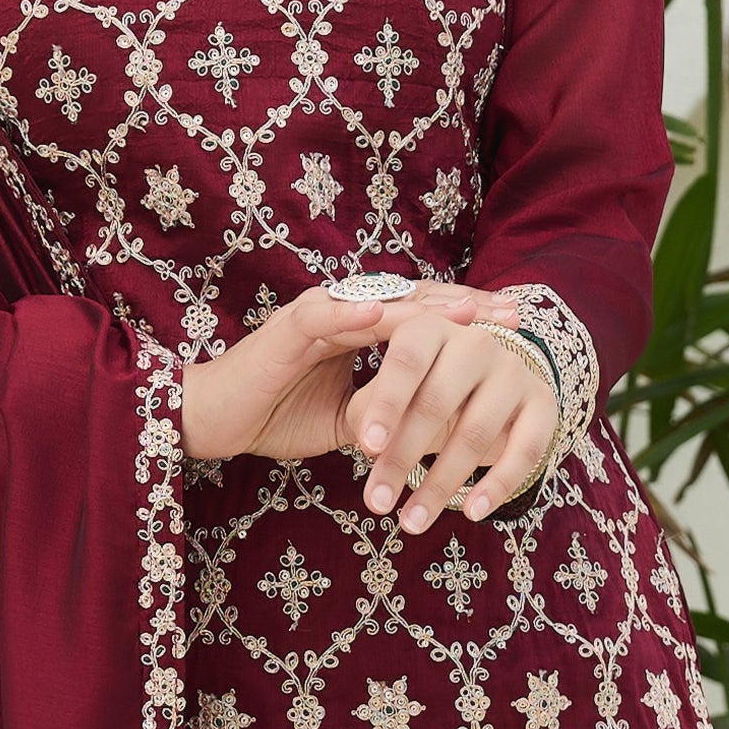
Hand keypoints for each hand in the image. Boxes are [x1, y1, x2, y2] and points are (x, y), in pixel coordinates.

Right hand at [177, 278, 549, 526]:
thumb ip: (385, 411)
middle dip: (466, 306)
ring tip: (471, 312)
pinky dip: (359, 315)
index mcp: (358, 328)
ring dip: (428, 307)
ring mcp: (317, 315)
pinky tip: (392, 315)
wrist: (213, 421)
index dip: (467, 318)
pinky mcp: (288, 329)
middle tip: (515, 313)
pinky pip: (328, 316)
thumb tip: (433, 427)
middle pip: (414, 300)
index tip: (514, 327)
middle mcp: (343, 312)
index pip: (422, 315)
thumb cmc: (274, 415)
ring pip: (382, 303)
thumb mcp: (346, 420)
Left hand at [342, 291, 558, 533]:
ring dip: (441, 484)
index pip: (406, 361)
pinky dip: (498, 484)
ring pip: (476, 433)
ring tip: (411, 522)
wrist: (487, 383)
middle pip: (437, 403)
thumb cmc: (420, 392)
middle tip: (377, 502)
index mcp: (429, 329)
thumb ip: (371, 410)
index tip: (366, 448)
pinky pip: (526, 449)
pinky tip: (473, 512)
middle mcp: (475, 343)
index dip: (386, 405)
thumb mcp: (388, 393)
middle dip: (402, 458)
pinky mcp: (544, 401)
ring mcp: (513, 370)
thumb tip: (374, 447)